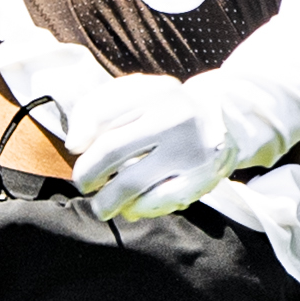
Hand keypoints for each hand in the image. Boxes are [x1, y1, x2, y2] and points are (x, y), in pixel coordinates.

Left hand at [66, 70, 296, 219]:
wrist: (224, 120)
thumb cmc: (164, 110)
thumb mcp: (138, 94)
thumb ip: (98, 107)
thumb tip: (75, 145)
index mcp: (157, 91)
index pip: (101, 111)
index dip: (80, 134)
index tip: (75, 149)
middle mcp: (175, 116)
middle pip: (111, 150)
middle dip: (88, 172)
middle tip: (84, 183)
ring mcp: (190, 150)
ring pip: (130, 183)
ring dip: (106, 200)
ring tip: (101, 205)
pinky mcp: (201, 179)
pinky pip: (156, 202)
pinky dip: (137, 210)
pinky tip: (130, 209)